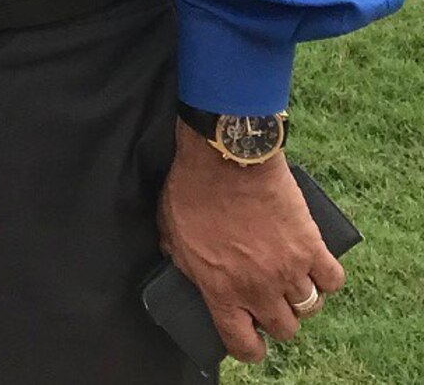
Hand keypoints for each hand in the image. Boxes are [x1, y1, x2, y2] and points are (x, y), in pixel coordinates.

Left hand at [158, 126, 344, 362]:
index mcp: (221, 289)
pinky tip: (315, 267)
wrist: (224, 155)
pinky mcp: (312, 246)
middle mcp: (258, 288)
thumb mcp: (170, 231)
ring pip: (310, 307)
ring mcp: (288, 269)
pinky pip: (333, 280)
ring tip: (289, 280)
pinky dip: (327, 277)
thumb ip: (183, 261)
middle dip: (276, 318)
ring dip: (300, 297)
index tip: (250, 340)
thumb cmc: (191, 188)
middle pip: (284, 328)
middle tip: (268, 299)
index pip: (243, 344)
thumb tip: (188, 272)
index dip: (249, 348)